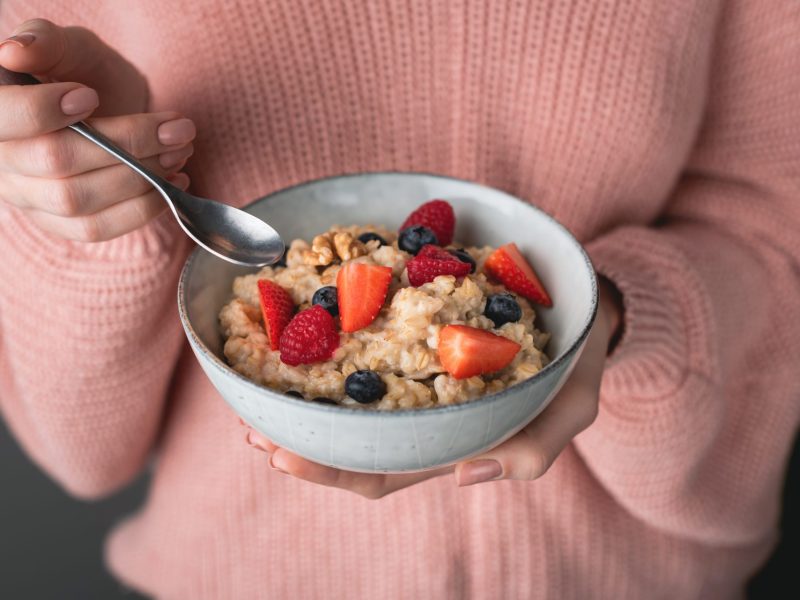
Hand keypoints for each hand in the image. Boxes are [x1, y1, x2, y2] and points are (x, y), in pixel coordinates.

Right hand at [0, 19, 194, 240]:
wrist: (102, 108)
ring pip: (77, 200)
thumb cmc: (80, 71)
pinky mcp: (59, 223)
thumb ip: (45, 41)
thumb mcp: (68, 46)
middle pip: (53, 162)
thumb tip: (16, 50)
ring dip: (140, 177)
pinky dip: (142, 209)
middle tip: (176, 128)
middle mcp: (2, 163)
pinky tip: (172, 184)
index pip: (2, 119)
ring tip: (180, 151)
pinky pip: (96, 229)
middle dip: (125, 144)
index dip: (42, 111)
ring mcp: (28, 197)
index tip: (91, 96)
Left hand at [244, 277, 623, 497]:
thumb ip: (535, 447)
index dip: (331, 471)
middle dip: (298, 440)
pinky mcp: (411, 335)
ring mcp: (414, 376)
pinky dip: (326, 343)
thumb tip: (465, 477)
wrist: (578, 306)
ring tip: (254, 388)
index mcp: (451, 441)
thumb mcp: (572, 406)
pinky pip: (362, 344)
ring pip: (348, 400)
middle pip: (349, 441)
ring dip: (300, 399)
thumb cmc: (574, 363)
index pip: (383, 471)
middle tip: (253, 426)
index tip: (283, 456)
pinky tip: (296, 329)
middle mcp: (422, 414)